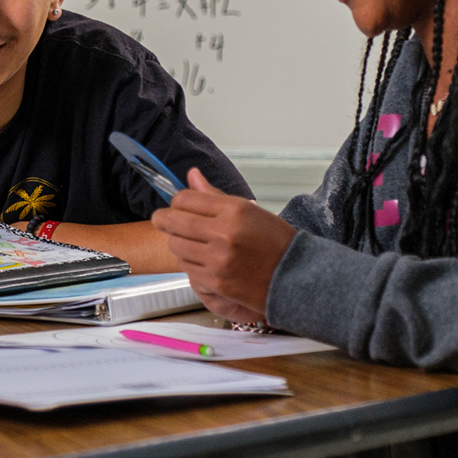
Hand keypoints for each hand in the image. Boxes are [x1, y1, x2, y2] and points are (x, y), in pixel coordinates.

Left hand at [151, 168, 296, 322]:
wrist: (294, 277)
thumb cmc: (275, 242)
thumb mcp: (249, 210)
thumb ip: (215, 195)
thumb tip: (192, 175)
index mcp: (234, 211)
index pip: (186, 199)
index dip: (177, 201)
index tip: (177, 205)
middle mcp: (223, 234)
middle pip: (174, 222)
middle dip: (164, 219)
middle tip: (163, 220)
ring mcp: (217, 260)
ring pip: (176, 246)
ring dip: (178, 242)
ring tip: (190, 242)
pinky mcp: (215, 282)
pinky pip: (186, 268)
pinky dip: (189, 263)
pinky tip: (201, 259)